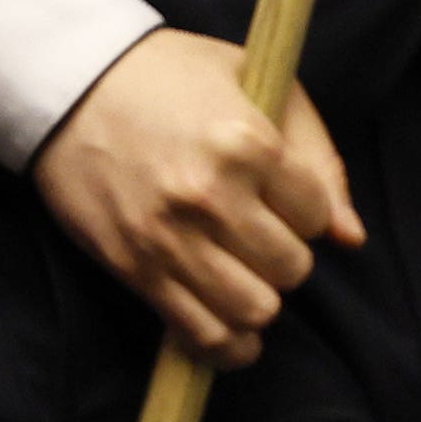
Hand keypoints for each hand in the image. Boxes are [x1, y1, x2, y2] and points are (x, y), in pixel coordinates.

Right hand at [29, 28, 358, 367]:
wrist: (70, 83)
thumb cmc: (168, 76)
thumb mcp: (252, 81)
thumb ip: (316, 155)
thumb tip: (350, 236)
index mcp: (245, 141)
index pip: (314, 214)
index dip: (305, 208)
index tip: (281, 196)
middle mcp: (210, 195)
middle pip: (291, 268)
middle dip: (285, 254)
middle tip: (259, 232)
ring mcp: (169, 237)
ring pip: (255, 310)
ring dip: (259, 298)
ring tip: (244, 273)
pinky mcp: (136, 268)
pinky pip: (202, 334)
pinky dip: (229, 346)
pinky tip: (233, 327)